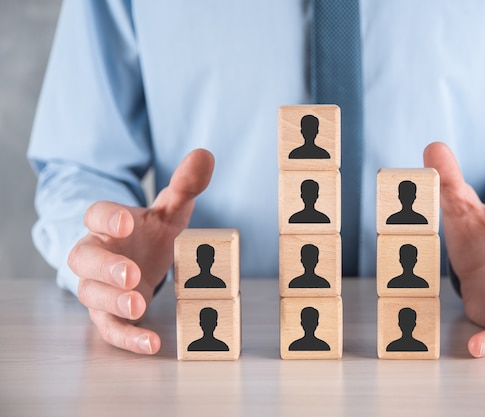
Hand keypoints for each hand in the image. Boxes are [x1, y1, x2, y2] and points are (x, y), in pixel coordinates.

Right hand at [68, 149, 213, 353]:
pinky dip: (127, 337)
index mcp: (109, 224)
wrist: (140, 258)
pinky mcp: (109, 314)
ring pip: (91, 294)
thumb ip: (186, 186)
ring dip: (112, 302)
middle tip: (130, 274)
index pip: (95, 214)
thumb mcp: (171, 210)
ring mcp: (99, 286)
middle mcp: (97, 254)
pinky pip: (109, 328)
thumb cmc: (151, 233)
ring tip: (138, 306)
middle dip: (104, 267)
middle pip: (83, 258)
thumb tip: (205, 155)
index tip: (125, 221)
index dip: (107, 218)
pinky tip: (150, 344)